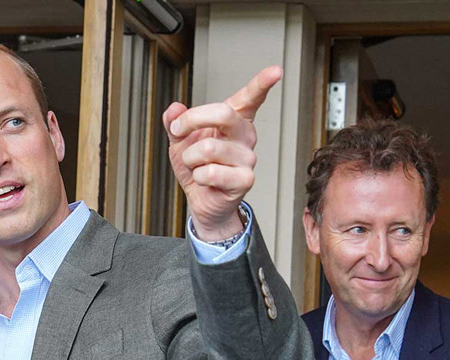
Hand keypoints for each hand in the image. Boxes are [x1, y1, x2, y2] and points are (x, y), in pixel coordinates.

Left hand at [164, 66, 282, 240]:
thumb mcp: (179, 141)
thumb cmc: (196, 167)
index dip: (262, 83)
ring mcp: (247, 157)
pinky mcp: (245, 180)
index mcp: (234, 120)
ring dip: (190, 158)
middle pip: (223, 113)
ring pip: (208, 148)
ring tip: (196, 166)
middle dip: (191, 119)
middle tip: (178, 130)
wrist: (200, 199)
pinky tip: (205, 180)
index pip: (250, 97)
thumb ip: (175, 122)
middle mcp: (245, 135)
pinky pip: (211, 173)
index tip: (275, 71)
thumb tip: (174, 108)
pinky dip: (198, 177)